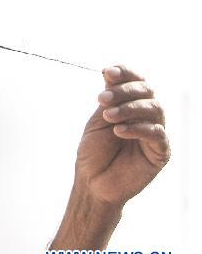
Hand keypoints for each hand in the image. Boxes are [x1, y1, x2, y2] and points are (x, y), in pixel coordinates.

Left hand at [74, 65, 169, 207]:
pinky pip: (157, 134)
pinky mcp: (161, 152)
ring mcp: (155, 133)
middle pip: (147, 92)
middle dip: (124, 91)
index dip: (126, 73)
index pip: (136, 81)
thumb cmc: (94, 151)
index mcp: (131, 104)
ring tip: (108, 116)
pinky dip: (138, 128)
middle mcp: (147, 116)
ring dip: (129, 108)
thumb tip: (109, 71)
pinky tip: (118, 131)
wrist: (93, 182)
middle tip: (102, 99)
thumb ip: (108, 99)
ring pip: (154, 109)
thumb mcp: (98, 120)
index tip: (108, 72)